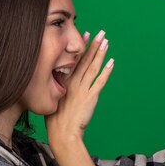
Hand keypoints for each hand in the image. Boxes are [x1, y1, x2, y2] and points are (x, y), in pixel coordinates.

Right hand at [45, 30, 114, 145]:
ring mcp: (82, 89)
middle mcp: (72, 83)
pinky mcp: (90, 98)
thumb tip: (62, 85)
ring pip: (92, 67)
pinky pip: (100, 82)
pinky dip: (106, 72)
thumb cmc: (55, 120)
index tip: (85, 35)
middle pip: (84, 60)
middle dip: (93, 45)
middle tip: (100, 33)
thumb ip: (59, 89)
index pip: (73, 60)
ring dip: (100, 53)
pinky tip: (111, 62)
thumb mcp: (53, 100)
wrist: (62, 132)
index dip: (81, 47)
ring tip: (106, 42)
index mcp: (63, 82)